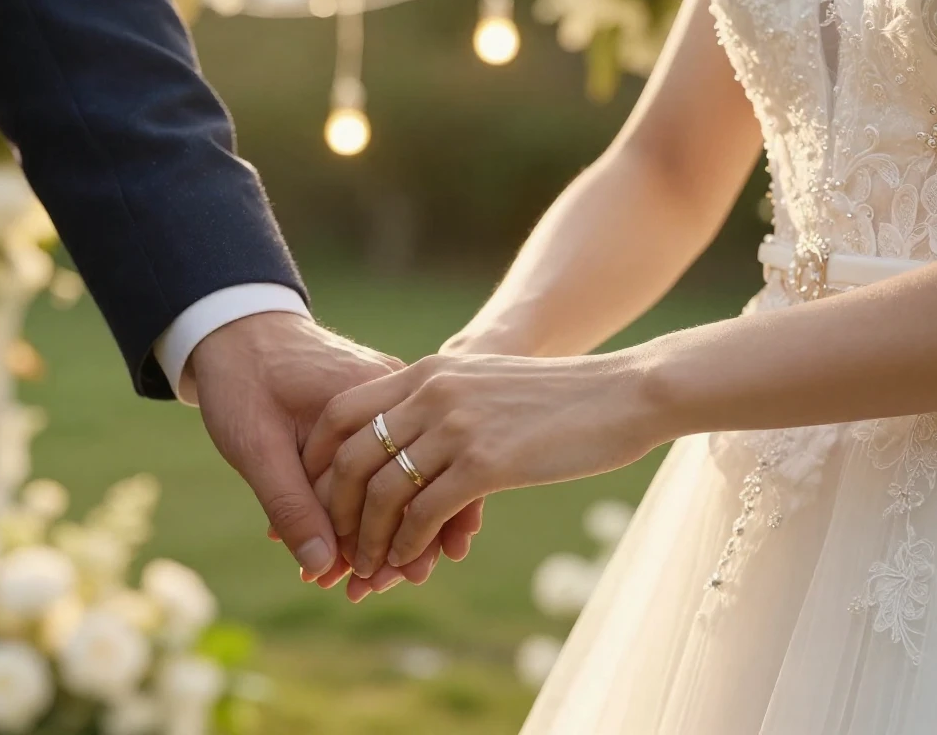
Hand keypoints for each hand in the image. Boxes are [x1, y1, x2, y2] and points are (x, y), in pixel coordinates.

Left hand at [192, 313, 403, 580]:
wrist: (233, 326)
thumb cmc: (241, 380)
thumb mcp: (258, 446)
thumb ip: (290, 504)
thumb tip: (321, 565)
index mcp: (370, 395)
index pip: (401, 477)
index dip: (398, 532)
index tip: (386, 579)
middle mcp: (392, 392)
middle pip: (412, 477)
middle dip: (401, 536)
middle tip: (386, 585)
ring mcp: (389, 398)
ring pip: (403, 471)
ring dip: (391, 520)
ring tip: (377, 572)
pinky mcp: (376, 407)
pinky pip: (388, 458)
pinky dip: (377, 495)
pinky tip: (367, 534)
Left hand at [303, 351, 666, 576]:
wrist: (624, 394)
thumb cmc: (559, 398)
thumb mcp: (485, 385)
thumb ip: (442, 402)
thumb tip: (410, 439)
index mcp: (427, 371)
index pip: (342, 412)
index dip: (319, 460)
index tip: (313, 498)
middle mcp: (431, 392)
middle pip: (353, 456)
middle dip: (334, 509)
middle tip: (332, 545)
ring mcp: (457, 426)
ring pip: (384, 490)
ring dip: (369, 537)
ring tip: (367, 566)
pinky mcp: (486, 462)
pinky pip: (424, 512)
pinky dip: (408, 543)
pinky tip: (409, 560)